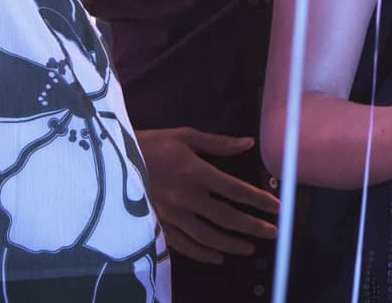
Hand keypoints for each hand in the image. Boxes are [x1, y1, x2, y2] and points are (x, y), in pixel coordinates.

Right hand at [136, 128, 278, 264]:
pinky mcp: (159, 225)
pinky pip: (183, 245)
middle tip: (273, 233)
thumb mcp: (186, 136)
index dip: (259, 200)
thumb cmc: (153, 144)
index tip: (277, 207)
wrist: (114, 160)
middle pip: (227, 217)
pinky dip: (202, 253)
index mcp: (197, 172)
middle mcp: (187, 197)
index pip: (236, 190)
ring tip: (250, 248)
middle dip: (252, 226)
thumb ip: (219, 143)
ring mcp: (172, 215)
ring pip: (208, 236)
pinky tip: (218, 257)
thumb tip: (248, 143)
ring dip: (232, 244)